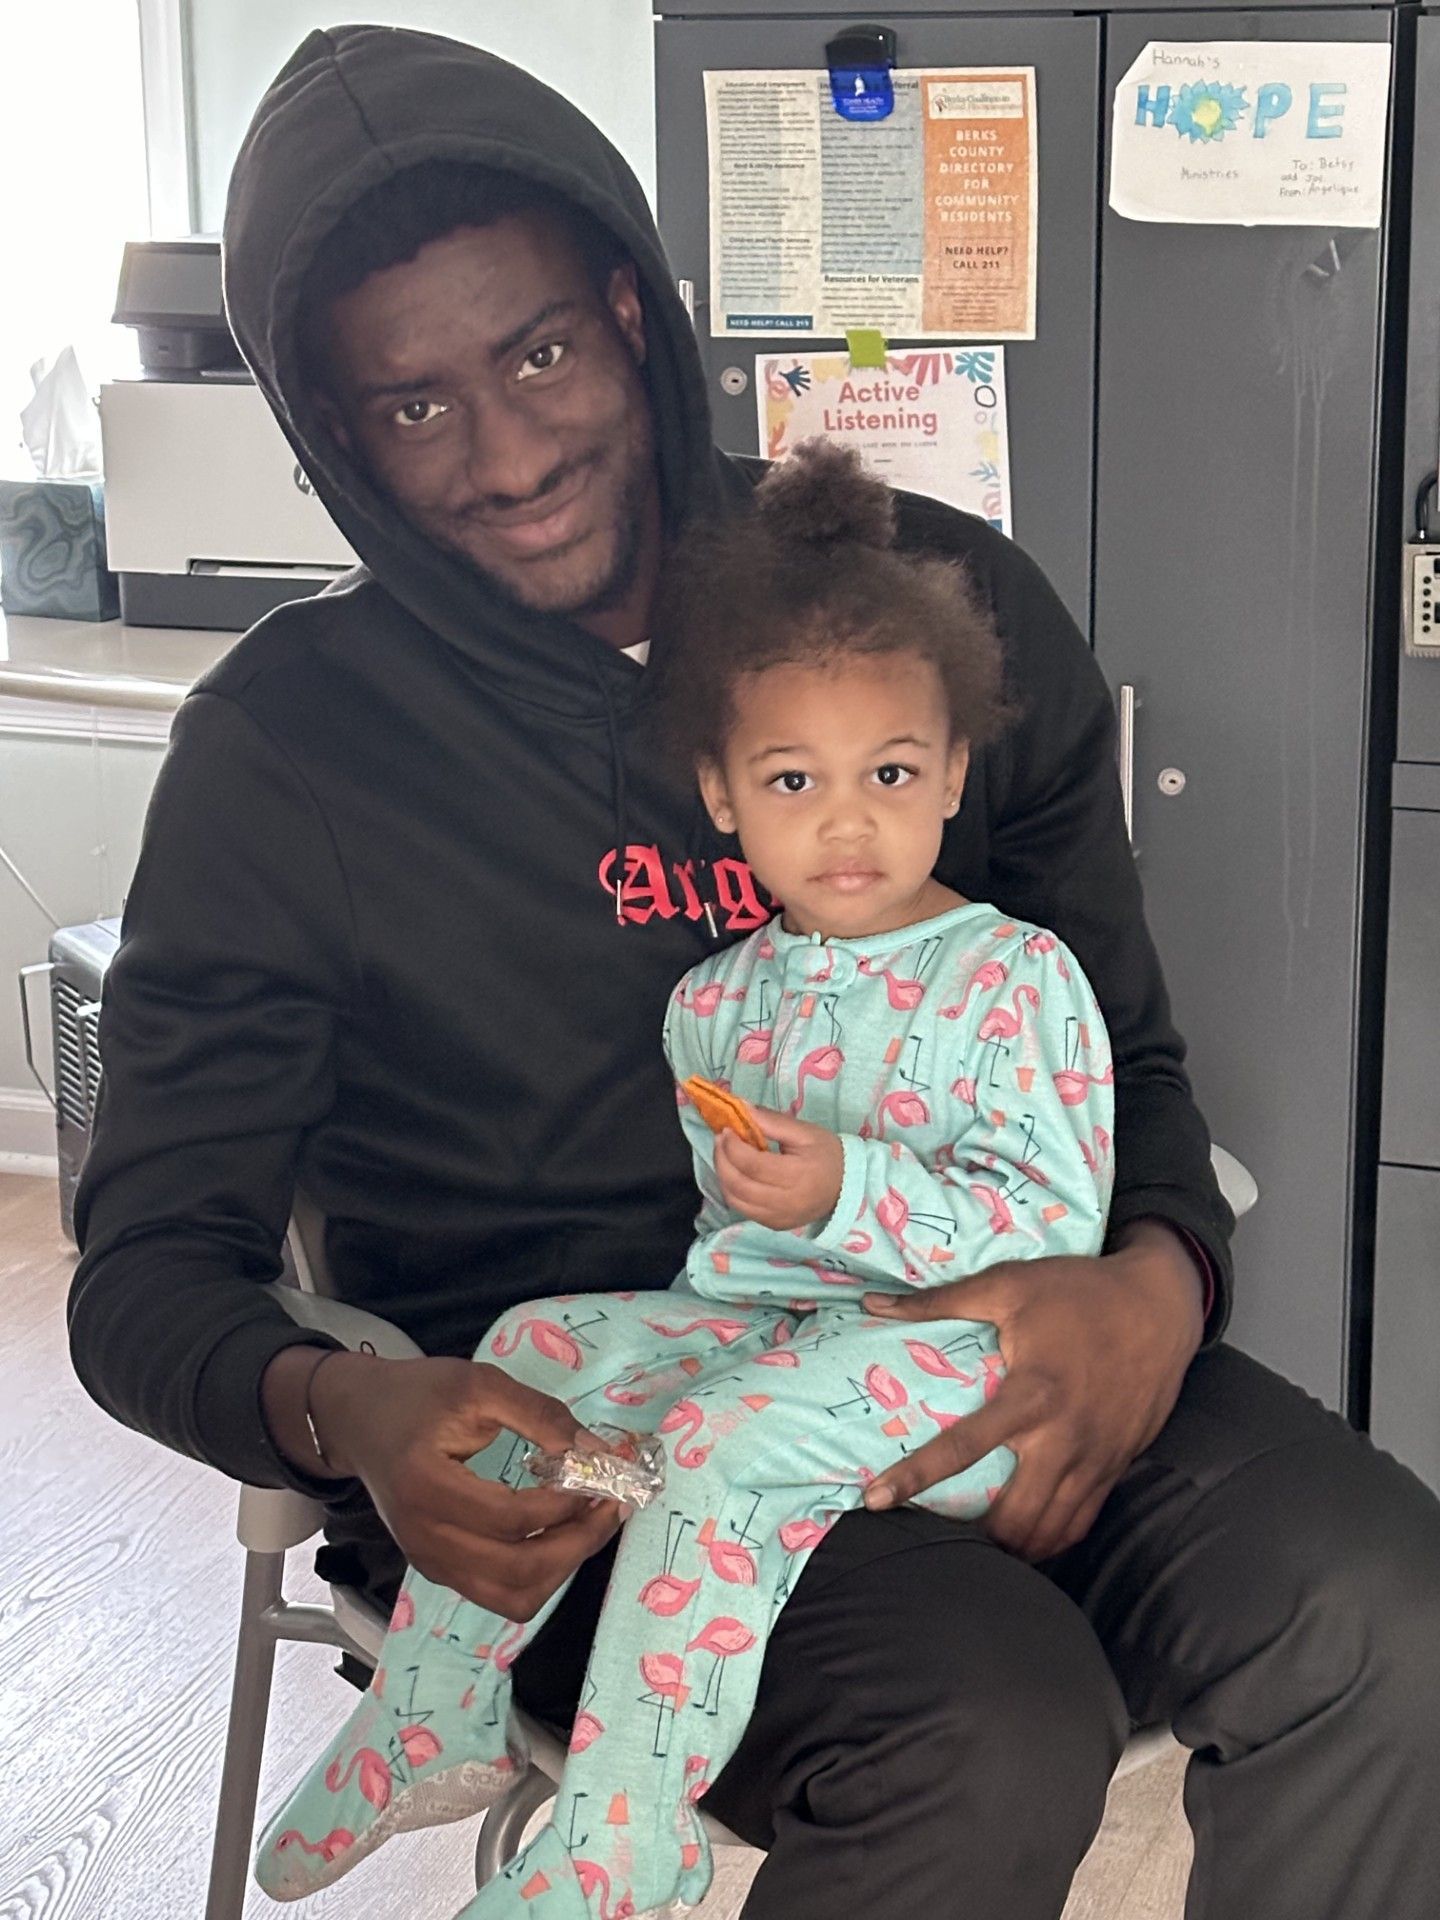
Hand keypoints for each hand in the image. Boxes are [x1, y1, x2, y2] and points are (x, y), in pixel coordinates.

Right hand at [304, 1351, 622, 1616]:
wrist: (359, 1419)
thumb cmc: (417, 1395)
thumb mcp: (479, 1385)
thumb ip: (539, 1415)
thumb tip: (596, 1451)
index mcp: (427, 1488)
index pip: (511, 1519)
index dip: (564, 1504)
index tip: (600, 1476)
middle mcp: (425, 1539)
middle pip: (519, 1570)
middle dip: (578, 1543)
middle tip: (610, 1507)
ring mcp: (430, 1562)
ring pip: (514, 1597)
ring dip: (563, 1567)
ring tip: (590, 1524)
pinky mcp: (439, 1570)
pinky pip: (499, 1594)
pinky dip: (539, 1575)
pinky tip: (558, 1535)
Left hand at [713, 1105, 843, 1230]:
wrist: (848, 1187)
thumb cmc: (827, 1155)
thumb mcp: (805, 1132)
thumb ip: (772, 1121)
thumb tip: (741, 1109)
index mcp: (797, 1175)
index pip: (752, 1165)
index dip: (732, 1147)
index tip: (726, 1129)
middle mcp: (786, 1202)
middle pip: (739, 1185)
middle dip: (722, 1160)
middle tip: (720, 1140)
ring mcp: (779, 1218)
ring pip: (736, 1201)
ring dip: (723, 1176)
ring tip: (724, 1155)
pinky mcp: (774, 1225)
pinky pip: (743, 1210)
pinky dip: (732, 1191)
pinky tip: (735, 1174)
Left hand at [860, 1221, 1204, 1559]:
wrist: (1162, 1305)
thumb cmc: (1080, 1290)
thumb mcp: (1009, 1284)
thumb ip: (939, 1300)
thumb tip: (875, 1303)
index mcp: (1031, 1395)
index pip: (961, 1448)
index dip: (913, 1477)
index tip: (875, 1500)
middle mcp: (1064, 1438)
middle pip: (1012, 1517)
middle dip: (972, 1540)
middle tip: (931, 1539)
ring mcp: (1095, 1459)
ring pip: (1049, 1531)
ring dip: (1011, 1548)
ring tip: (973, 1551)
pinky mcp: (1117, 1466)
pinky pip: (1081, 1522)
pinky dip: (1050, 1540)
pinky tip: (1025, 1542)